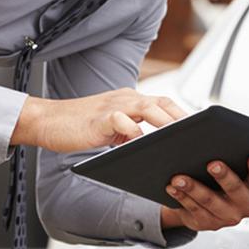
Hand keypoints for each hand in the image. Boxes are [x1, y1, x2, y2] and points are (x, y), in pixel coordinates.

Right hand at [12, 88, 185, 152]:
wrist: (47, 121)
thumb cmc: (79, 127)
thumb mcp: (111, 130)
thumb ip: (131, 134)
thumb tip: (153, 148)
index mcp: (129, 100)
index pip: (163, 102)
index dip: (182, 114)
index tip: (201, 129)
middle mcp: (124, 99)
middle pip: (161, 102)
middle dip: (182, 118)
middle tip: (200, 135)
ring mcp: (112, 107)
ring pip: (147, 108)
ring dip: (166, 122)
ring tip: (181, 138)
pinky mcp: (99, 118)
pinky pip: (121, 121)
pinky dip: (134, 132)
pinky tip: (143, 145)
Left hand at [159, 154, 248, 231]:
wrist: (209, 202)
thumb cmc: (223, 175)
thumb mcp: (232, 165)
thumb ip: (231, 153)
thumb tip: (210, 136)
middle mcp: (247, 205)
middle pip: (235, 190)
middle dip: (223, 176)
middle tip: (212, 164)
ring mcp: (228, 217)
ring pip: (209, 201)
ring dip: (193, 188)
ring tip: (179, 177)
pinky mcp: (208, 223)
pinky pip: (194, 210)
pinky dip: (182, 197)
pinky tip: (172, 187)